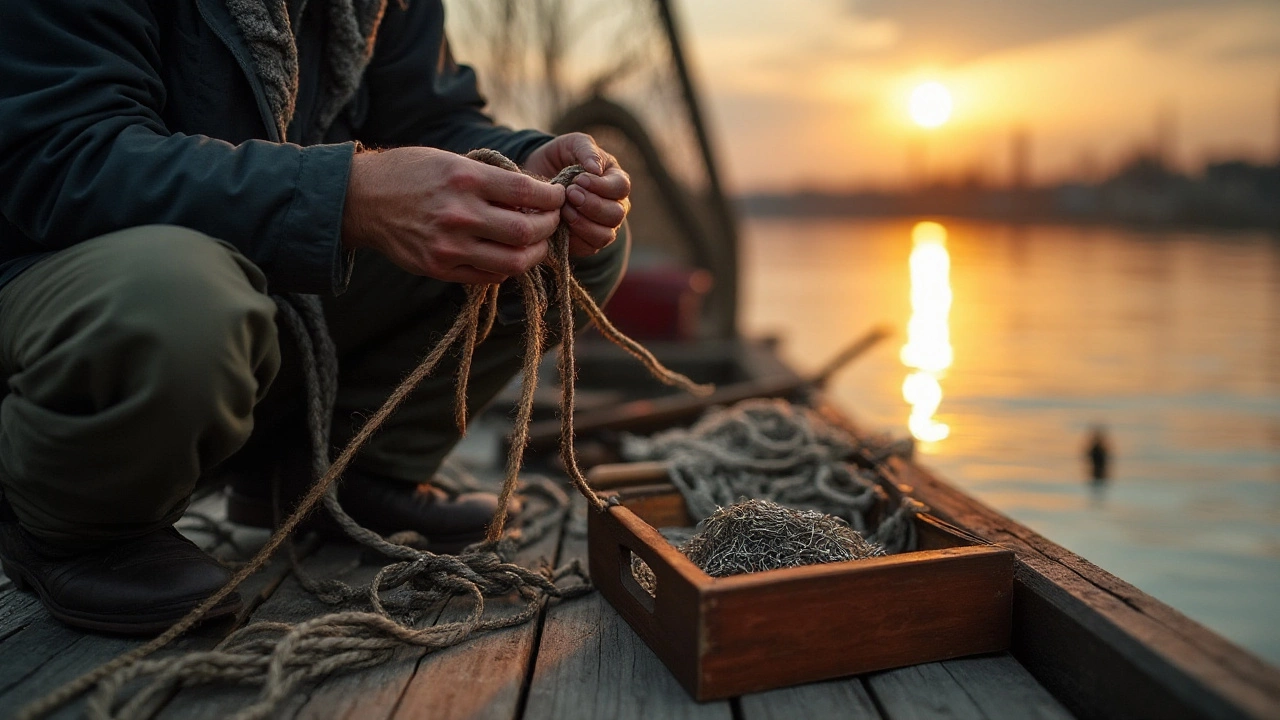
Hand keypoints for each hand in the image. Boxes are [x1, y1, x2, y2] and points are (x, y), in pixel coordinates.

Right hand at [341, 147, 564, 283]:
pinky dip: (507, 268)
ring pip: (513, 262)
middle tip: (552, 222)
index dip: (552, 198)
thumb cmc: (410, 173)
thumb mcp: (451, 160)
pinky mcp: (439, 268)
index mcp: (465, 179)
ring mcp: (449, 246)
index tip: (557, 198)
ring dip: (534, 253)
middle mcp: (459, 214)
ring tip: (536, 243)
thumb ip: (490, 179)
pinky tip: (509, 255)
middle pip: (527, 232)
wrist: (362, 199)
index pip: (528, 194)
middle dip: (549, 228)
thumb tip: (535, 195)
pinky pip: (489, 276)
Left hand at [522, 133, 630, 256]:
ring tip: (564, 209)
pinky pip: (589, 247)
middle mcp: (614, 206)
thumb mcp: (572, 144)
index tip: (579, 179)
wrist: (537, 176)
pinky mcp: (587, 243)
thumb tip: (596, 169)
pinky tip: (561, 223)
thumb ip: (586, 150)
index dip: (602, 186)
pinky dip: (575, 237)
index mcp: (615, 180)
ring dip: (583, 223)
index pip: (621, 187)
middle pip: (616, 214)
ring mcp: (602, 227)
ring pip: (605, 235)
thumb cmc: (560, 158)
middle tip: (570, 194)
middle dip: (592, 205)